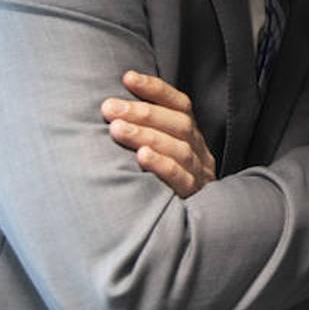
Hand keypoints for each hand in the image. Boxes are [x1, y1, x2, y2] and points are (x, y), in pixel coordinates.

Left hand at [101, 70, 214, 197]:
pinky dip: (162, 165)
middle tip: (109, 108)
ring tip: (117, 129)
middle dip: (142, 113)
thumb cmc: (160, 185)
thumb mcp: (159, 154)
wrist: (184, 231)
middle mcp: (199, 152)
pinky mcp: (194, 198)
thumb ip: (144, 134)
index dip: (156, 90)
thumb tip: (108, 108)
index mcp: (192, 137)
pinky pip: (182, 179)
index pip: (180, 105)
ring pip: (179, 149)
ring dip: (147, 135)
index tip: (127, 78)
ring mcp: (200, 175)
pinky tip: (142, 157)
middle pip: (179, 125)